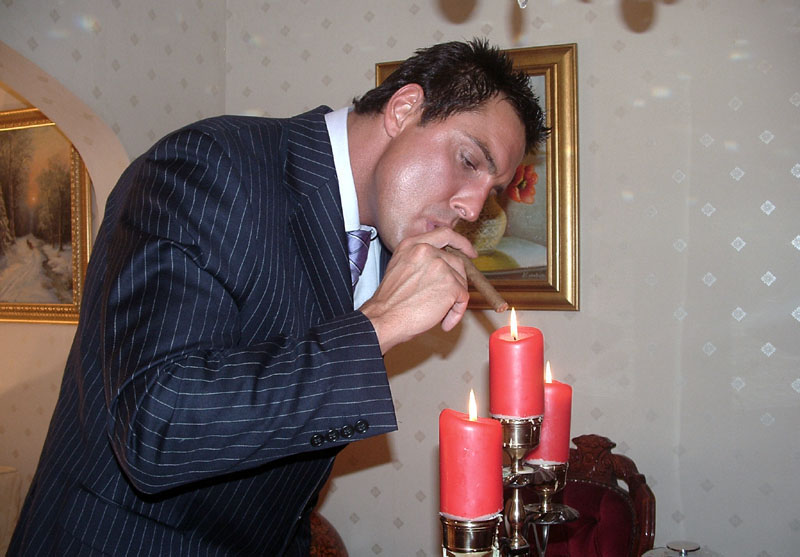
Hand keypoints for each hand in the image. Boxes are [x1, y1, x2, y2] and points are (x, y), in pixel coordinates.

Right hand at [360, 228, 477, 353]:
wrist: (384, 318)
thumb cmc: (390, 301)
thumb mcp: (400, 267)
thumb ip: (421, 260)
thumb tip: (443, 266)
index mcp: (413, 245)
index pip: (445, 234)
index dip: (461, 243)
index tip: (469, 252)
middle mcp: (427, 251)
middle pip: (456, 262)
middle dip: (456, 281)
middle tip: (448, 298)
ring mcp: (440, 267)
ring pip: (461, 281)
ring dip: (454, 299)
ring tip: (439, 312)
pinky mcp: (450, 285)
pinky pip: (463, 298)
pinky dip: (456, 312)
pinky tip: (443, 321)